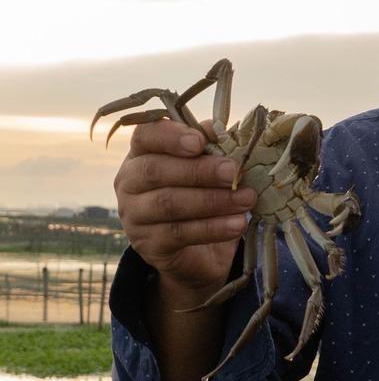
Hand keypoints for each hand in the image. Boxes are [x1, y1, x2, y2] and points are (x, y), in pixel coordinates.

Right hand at [113, 119, 253, 304]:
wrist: (199, 252)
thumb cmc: (202, 194)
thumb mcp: (208, 168)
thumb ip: (210, 146)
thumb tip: (217, 129)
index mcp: (142, 154)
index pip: (144, 136)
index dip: (170, 136)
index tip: (200, 142)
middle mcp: (129, 183)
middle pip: (155, 170)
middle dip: (198, 170)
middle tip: (233, 172)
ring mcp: (134, 215)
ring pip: (168, 203)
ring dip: (212, 200)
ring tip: (246, 199)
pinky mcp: (148, 244)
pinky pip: (179, 233)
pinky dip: (212, 228)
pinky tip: (237, 224)